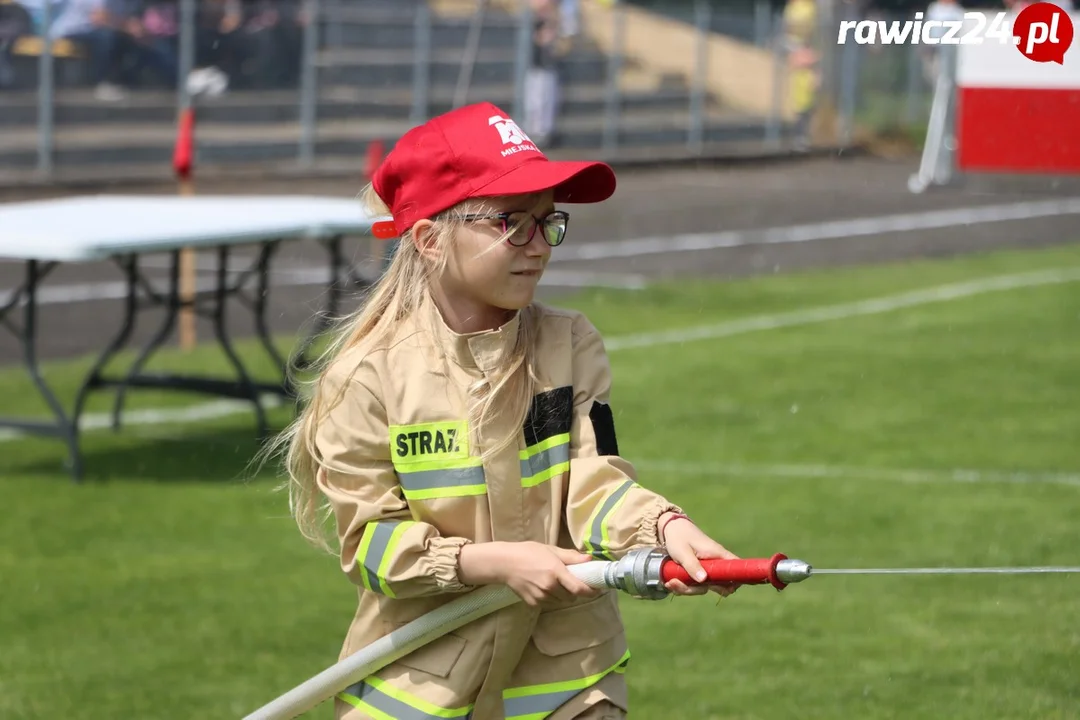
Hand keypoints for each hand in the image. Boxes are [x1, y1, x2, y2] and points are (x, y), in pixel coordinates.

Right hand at [458, 541, 598, 606]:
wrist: (504, 563)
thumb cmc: (528, 552)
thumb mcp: (551, 550)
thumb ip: (571, 557)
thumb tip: (589, 559)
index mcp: (556, 572)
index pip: (579, 589)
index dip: (591, 591)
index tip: (597, 589)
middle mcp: (549, 587)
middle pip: (571, 597)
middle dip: (574, 591)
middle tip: (571, 581)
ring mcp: (540, 597)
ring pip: (560, 602)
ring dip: (562, 595)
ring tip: (555, 583)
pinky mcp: (533, 604)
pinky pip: (548, 604)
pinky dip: (550, 598)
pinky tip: (543, 586)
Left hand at [659, 513, 740, 598]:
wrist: (671, 529)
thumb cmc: (679, 537)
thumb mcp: (683, 552)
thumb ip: (693, 565)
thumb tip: (704, 580)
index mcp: (717, 554)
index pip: (735, 566)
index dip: (735, 580)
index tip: (722, 589)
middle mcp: (715, 563)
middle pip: (717, 585)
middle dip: (697, 589)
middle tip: (676, 583)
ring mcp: (707, 569)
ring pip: (703, 587)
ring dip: (686, 588)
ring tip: (670, 582)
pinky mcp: (698, 572)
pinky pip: (695, 585)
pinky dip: (683, 586)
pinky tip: (670, 582)